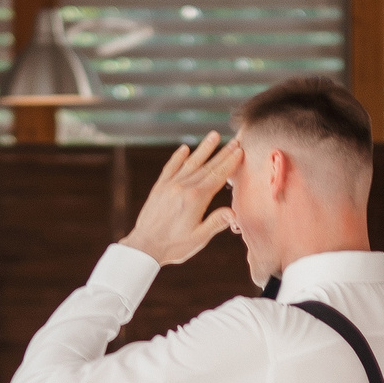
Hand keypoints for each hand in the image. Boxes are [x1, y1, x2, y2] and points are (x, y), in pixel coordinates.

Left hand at [120, 131, 241, 267]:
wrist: (144, 246)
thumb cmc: (173, 245)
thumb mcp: (199, 238)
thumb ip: (216, 222)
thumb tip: (233, 213)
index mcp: (196, 199)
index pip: (218, 177)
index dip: (230, 163)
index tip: (239, 152)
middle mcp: (183, 187)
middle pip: (207, 167)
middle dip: (222, 153)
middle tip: (234, 141)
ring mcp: (170, 185)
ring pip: (190, 163)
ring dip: (203, 149)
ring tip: (214, 136)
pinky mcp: (159, 188)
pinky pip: (170, 168)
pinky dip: (178, 158)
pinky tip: (184, 149)